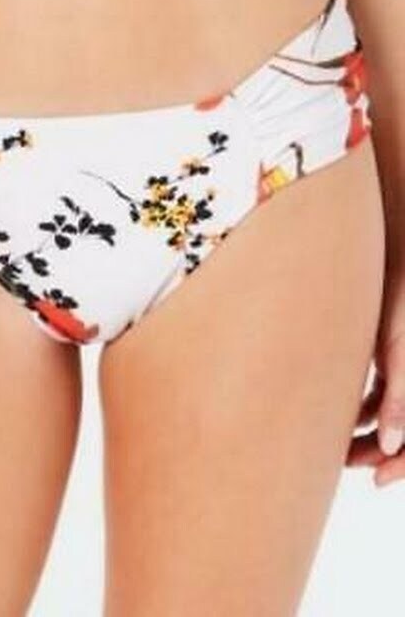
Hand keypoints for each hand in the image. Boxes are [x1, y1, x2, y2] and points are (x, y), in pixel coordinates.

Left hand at [346, 265, 404, 486]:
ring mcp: (403, 367)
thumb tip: (390, 447)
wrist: (380, 256)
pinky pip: (380, 395)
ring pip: (391, 416)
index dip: (404, 464)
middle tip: (351, 464)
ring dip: (368, 434)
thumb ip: (398, 399)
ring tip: (338, 445)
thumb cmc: (396, 301)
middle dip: (382, 453)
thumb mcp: (397, 350)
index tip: (377, 479)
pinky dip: (362, 410)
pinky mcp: (386, 355)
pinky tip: (339, 415)